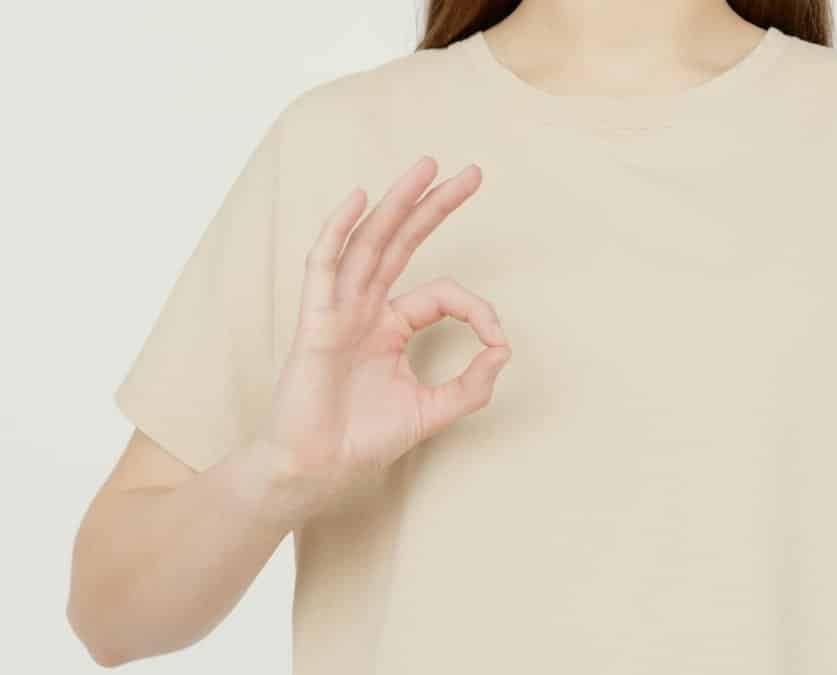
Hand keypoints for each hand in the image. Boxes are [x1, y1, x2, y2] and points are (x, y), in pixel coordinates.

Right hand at [250, 156, 511, 522]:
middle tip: (471, 172)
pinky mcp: (317, 322)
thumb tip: (505, 349)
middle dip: (435, 206)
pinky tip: (359, 198)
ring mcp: (340, 311)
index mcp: (392, 326)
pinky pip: (323, 267)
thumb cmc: (363, 440)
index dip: (478, 308)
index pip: (443, 293)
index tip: (499, 339)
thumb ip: (473, 384)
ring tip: (426, 166)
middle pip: (403, 243)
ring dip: (398, 203)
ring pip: (369, 243)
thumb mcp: (434, 410)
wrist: (317, 470)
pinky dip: (337, 231)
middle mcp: (366, 309)